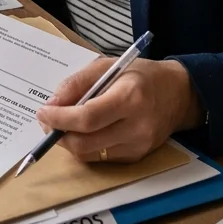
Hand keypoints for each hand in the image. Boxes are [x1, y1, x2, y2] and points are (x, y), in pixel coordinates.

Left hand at [36, 57, 204, 162]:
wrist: (180, 93)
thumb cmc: (140, 75)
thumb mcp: (108, 66)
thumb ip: (77, 83)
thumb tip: (52, 104)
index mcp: (129, 98)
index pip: (88, 118)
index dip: (60, 119)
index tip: (42, 112)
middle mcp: (136, 127)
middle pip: (86, 143)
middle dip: (59, 134)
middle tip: (47, 120)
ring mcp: (138, 146)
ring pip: (90, 155)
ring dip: (69, 142)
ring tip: (62, 124)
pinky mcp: (137, 157)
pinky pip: (101, 157)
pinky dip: (86, 146)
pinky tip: (83, 131)